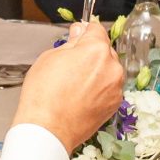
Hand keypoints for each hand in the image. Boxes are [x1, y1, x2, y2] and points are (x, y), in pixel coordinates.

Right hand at [11, 24, 125, 150]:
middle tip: (70, 66)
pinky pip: (109, 87)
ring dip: (97, 72)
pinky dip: (99, 88)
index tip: (78, 37)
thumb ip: (70, 43)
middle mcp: (112, 67)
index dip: (84, 32)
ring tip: (74, 85)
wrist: (48, 130)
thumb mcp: (50, 58)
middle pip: (104, 50)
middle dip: (90, 54)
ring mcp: (116, 87)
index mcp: (96, 50)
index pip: (96, 29)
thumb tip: (79, 32)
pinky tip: (81, 97)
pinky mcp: (115, 104)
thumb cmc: (43, 95)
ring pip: (108, 70)